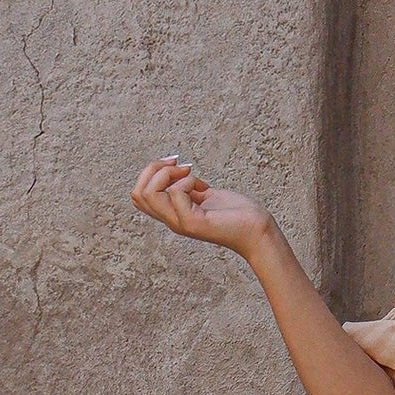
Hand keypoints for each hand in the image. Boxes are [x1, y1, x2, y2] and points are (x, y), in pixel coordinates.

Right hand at [131, 157, 272, 259]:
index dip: (149, 173)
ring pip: (148, 194)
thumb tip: (177, 172)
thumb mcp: (206, 195)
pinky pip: (176, 194)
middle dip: (153, 170)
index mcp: (172, 213)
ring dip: (168, 174)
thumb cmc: (237, 214)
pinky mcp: (192, 223)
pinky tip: (205, 187)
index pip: (138, 196)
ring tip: (190, 175)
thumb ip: (188, 188)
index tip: (174, 164)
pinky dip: (188, 182)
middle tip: (180, 166)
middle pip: (137, 194)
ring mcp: (180, 223)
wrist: (257, 231)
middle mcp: (171, 220)